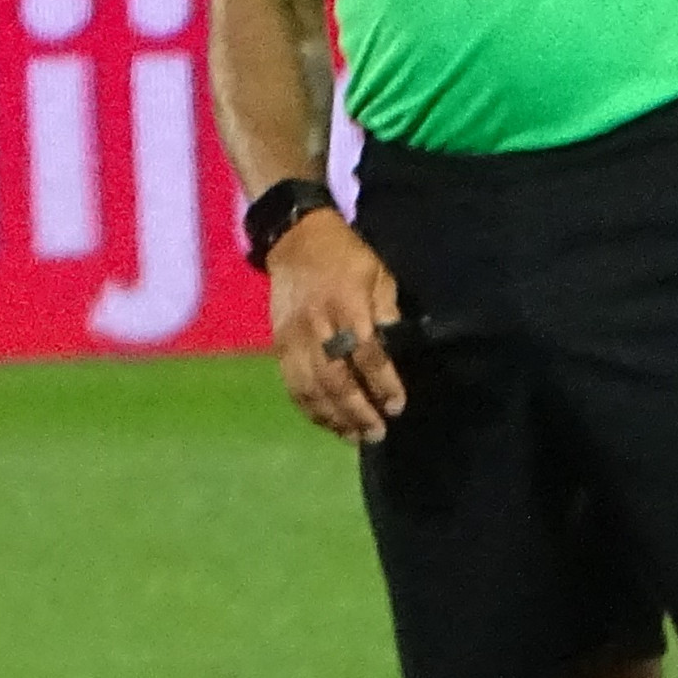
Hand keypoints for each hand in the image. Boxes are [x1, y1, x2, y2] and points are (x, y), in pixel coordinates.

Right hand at [266, 210, 407, 444]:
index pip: (366, 353)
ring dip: (333, 416)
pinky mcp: (279, 346)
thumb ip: (387, 311)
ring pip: (311, 386)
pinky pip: (292, 384)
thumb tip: (397, 349)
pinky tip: (327, 422)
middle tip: (377, 433)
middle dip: (357, 410)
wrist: (294, 241)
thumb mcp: (378, 273)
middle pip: (335, 377)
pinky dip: (309, 408)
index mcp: (345, 304)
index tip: (397, 405)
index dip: (382, 383)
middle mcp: (316, 325)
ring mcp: (293, 338)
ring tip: (354, 436)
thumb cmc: (346, 256)